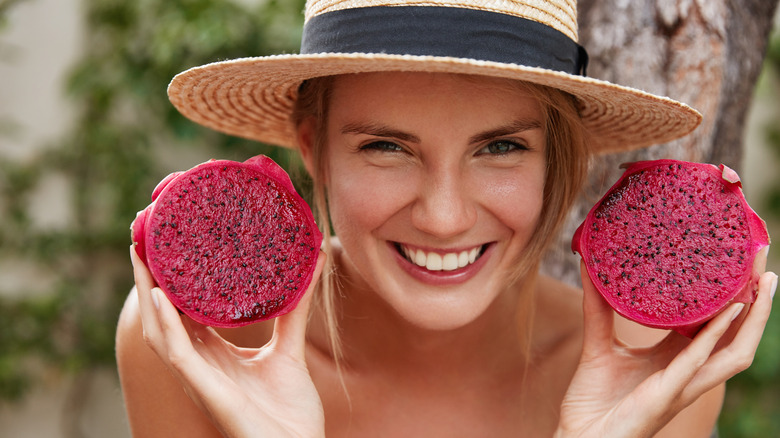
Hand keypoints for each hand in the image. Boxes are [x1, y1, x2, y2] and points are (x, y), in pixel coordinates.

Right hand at [131, 247, 326, 437]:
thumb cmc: (290, 411)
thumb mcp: (290, 349)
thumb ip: (296, 308)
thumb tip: (315, 258)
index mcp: (214, 354)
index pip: (182, 310)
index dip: (170, 279)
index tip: (167, 241)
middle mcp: (199, 363)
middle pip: (162, 314)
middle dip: (148, 278)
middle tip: (143, 234)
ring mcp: (198, 377)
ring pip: (159, 330)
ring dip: (146, 293)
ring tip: (139, 255)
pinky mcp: (205, 390)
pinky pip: (177, 353)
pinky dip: (166, 324)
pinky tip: (160, 296)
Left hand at [556, 248, 775, 437]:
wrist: (581, 437)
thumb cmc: (593, 400)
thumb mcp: (598, 344)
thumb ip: (598, 307)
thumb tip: (591, 266)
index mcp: (675, 359)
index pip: (714, 324)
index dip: (730, 296)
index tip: (736, 260)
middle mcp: (688, 372)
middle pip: (737, 335)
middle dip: (756, 300)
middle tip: (761, 257)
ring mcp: (683, 385)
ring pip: (735, 352)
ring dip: (754, 318)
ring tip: (763, 282)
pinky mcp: (667, 393)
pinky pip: (697, 362)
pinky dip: (715, 337)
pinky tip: (728, 312)